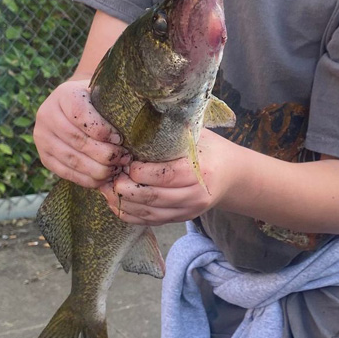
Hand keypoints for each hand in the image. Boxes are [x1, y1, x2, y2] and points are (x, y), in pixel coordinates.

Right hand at [33, 78, 129, 186]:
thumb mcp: (104, 95)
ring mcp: (41, 137)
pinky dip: (86, 179)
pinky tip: (102, 179)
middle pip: (77, 140)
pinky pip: (66, 173)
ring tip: (116, 170)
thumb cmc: (97, 101)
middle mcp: (47, 115)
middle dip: (104, 154)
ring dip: (98, 169)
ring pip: (72, 159)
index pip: (81, 114)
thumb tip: (137, 124)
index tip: (120, 139)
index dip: (102, 130)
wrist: (74, 107)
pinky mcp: (44, 157)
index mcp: (64, 94)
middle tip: (124, 159)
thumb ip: (115, 104)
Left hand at [106, 129, 234, 224]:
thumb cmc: (210, 148)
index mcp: (200, 170)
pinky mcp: (180, 218)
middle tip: (109, 176)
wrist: (232, 175)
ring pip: (149, 213)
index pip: (166, 175)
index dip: (140, 171)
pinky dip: (130, 214)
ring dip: (123, 203)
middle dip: (126, 188)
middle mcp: (195, 194)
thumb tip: (139, 116)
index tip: (124, 160)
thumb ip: (173, 131)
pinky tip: (115, 202)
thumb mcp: (197, 134)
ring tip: (106, 189)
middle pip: (154, 197)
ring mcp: (188, 210)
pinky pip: (150, 221)